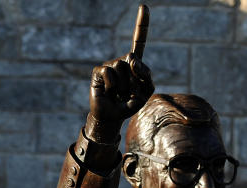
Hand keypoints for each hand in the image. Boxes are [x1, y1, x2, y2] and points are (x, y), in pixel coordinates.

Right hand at [85, 6, 153, 142]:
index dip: (142, 24)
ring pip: (122, 66)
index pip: (139, 41)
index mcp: (134, 64)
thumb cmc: (129, 104)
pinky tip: (110, 92)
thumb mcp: (146, 92)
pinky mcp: (99, 71)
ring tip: (118, 93)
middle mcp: (122, 61)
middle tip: (128, 91)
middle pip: (133, 58)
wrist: (112, 117)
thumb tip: (131, 60)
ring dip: (124, 85)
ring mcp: (109, 65)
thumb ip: (147, 75)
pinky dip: (112, 85)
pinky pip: (110, 73)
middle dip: (134, 77)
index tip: (143, 6)